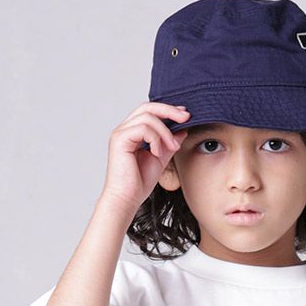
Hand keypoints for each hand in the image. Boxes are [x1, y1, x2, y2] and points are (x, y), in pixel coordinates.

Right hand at [99, 100, 190, 215]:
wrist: (127, 199)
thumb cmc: (139, 182)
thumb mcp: (161, 158)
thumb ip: (170, 143)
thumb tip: (183, 129)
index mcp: (132, 132)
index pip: (150, 111)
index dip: (168, 110)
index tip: (185, 115)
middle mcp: (125, 130)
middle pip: (147, 107)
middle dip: (169, 110)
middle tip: (186, 117)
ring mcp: (121, 133)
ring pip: (148, 117)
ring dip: (165, 131)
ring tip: (172, 147)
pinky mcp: (119, 139)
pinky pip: (143, 128)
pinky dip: (155, 138)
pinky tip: (157, 152)